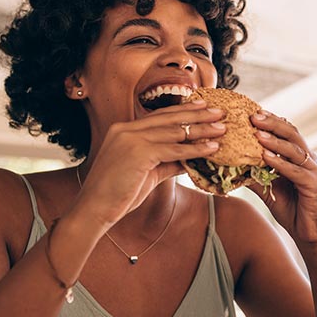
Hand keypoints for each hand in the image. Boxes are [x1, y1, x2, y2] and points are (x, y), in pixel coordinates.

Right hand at [72, 100, 225, 229]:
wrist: (95, 209)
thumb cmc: (118, 194)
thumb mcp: (147, 173)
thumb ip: (167, 162)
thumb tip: (190, 159)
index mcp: (124, 130)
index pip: (159, 116)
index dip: (183, 111)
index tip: (203, 107)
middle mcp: (126, 129)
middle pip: (169, 118)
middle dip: (197, 114)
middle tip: (219, 111)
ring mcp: (131, 139)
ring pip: (175, 132)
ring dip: (202, 130)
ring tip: (222, 129)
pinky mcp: (138, 152)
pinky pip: (174, 149)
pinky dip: (195, 149)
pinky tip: (211, 148)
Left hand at [248, 111, 316, 244]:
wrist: (309, 233)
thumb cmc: (291, 209)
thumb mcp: (268, 189)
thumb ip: (255, 175)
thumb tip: (231, 165)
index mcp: (299, 156)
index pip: (286, 132)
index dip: (271, 121)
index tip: (251, 112)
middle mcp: (308, 159)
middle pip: (292, 134)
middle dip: (272, 123)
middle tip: (253, 115)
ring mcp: (313, 171)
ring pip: (294, 150)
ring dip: (275, 140)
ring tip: (257, 133)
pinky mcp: (313, 185)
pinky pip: (295, 171)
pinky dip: (280, 163)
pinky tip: (266, 157)